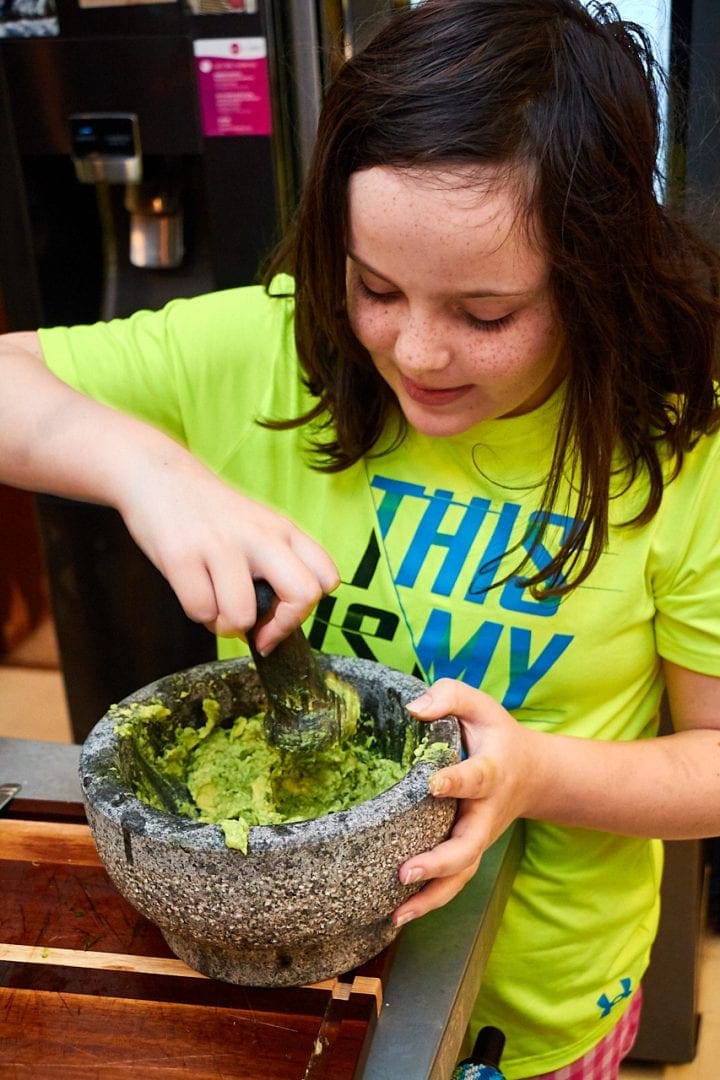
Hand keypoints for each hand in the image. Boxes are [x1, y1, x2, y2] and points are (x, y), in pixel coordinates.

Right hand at [117, 447, 338, 651]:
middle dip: (279, 627)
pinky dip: (197, 612)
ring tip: (214, 606)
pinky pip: (200, 611)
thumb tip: (268, 629)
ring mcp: (221, 545)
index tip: (281, 615)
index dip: (307, 609)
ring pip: (242, 616)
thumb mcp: (256, 527)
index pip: (327, 578)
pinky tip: (192, 590)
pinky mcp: (182, 555)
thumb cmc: (209, 513)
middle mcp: (260, 536)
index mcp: (283, 530)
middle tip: (257, 631)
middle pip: (303, 596)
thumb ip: (274, 567)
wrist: (157, 473)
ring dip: (226, 625)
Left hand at [393, 679, 531, 926]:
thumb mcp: (479, 705)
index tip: (432, 784)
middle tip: (407, 871)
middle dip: (440, 862)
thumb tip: (413, 709)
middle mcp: (486, 812)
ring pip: (462, 874)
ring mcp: (479, 838)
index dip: (456, 781)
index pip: (475, 778)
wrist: (533, 772)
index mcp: (491, 772)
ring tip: (398, 913)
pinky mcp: (469, 853)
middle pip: (469, 845)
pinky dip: (430, 902)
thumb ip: (449, 696)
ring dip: (432, 896)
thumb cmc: (494, 734)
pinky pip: (453, 883)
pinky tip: (398, 917)